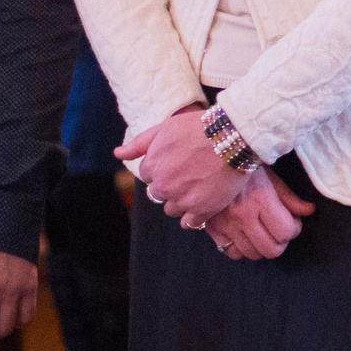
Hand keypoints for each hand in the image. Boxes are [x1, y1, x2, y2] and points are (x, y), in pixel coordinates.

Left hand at [114, 103, 244, 227]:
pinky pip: (190, 223)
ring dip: (183, 201)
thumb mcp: (165, 128)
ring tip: (201, 185)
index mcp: (152, 166)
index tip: (180, 162)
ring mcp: (182, 199)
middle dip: (172, 185)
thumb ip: (138, 144)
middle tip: (192, 172)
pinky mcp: (202, 210)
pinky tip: (204, 202)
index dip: (165, 168)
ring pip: (173, 209)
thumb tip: (117, 154)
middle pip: (159, 194)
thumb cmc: (199, 127)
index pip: (149, 176)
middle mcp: (163, 185)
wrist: (233, 135)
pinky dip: (195, 216)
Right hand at [203, 170, 315, 259]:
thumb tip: (309, 211)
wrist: (213, 160)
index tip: (293, 221)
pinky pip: (232, 253)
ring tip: (263, 232)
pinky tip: (245, 236)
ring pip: (252, 254)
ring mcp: (225, 225)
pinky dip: (241, 249)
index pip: (285, 232)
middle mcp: (242, 216)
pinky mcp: (212, 230)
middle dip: (281, 242)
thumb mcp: (271, 176)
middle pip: (271, 250)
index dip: (294, 229)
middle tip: (279, 230)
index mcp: (260, 199)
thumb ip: (289, 197)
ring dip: (262, 246)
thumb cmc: (245, 166)